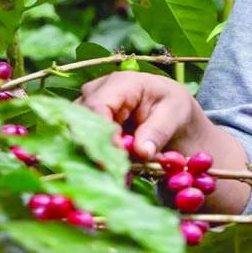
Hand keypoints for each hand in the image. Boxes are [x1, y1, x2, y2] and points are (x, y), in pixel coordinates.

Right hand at [78, 72, 207, 161]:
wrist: (170, 111)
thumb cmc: (172, 106)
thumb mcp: (174, 115)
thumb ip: (157, 132)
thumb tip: (142, 152)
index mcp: (122, 83)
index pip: (99, 105)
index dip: (101, 132)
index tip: (113, 157)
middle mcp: (98, 91)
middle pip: (81, 119)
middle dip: (94, 145)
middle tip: (111, 168)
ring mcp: (88, 106)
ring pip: (77, 131)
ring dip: (93, 152)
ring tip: (111, 169)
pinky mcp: (87, 122)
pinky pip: (81, 140)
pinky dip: (93, 155)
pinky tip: (106, 168)